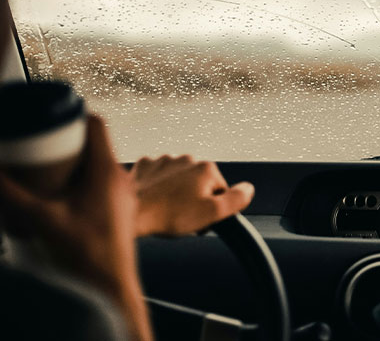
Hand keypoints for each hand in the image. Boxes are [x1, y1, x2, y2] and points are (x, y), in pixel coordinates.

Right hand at [0, 115, 151, 340]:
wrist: (110, 286)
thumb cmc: (84, 253)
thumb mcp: (40, 219)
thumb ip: (10, 194)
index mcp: (106, 170)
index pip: (97, 125)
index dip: (74, 115)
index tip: (52, 118)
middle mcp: (120, 177)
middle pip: (96, 143)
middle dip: (68, 140)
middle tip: (42, 142)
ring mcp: (123, 193)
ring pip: (100, 164)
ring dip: (76, 161)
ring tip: (48, 166)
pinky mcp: (121, 208)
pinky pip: (103, 182)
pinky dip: (83, 179)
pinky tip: (63, 192)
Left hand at [131, 155, 253, 236]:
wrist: (130, 213)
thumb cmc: (170, 215)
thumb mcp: (212, 213)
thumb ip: (236, 200)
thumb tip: (249, 189)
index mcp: (207, 168)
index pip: (221, 191)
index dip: (212, 209)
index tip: (199, 220)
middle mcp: (187, 158)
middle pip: (200, 183)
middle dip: (194, 199)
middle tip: (182, 217)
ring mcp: (164, 160)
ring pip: (179, 178)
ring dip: (176, 192)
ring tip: (165, 210)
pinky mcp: (145, 165)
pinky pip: (158, 176)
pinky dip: (157, 186)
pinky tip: (153, 199)